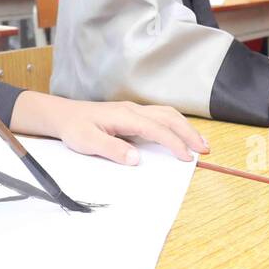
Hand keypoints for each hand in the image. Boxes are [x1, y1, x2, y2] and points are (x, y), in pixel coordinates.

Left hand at [10, 94, 208, 164]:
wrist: (63, 115)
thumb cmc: (74, 128)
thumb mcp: (87, 142)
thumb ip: (112, 149)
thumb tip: (135, 158)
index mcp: (124, 116)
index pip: (156, 129)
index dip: (174, 143)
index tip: (187, 157)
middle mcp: (133, 110)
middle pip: (168, 117)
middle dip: (189, 132)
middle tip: (205, 150)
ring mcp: (133, 110)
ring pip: (167, 114)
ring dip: (185, 127)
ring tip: (200, 143)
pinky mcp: (132, 115)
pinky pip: (160, 116)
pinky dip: (175, 125)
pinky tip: (181, 135)